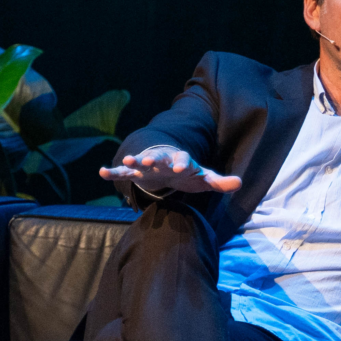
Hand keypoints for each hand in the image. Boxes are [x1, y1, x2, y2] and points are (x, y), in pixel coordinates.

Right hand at [97, 146, 241, 194]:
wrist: (170, 167)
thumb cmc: (189, 174)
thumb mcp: (205, 179)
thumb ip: (220, 182)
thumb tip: (239, 183)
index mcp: (181, 161)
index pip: (183, 160)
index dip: (182, 163)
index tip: (180, 168)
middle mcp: (163, 160)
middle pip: (158, 158)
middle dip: (153, 159)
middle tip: (147, 161)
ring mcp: (148, 165)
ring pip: (140, 162)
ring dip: (133, 161)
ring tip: (125, 161)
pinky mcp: (136, 173)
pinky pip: (123, 173)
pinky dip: (113, 172)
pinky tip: (101, 173)